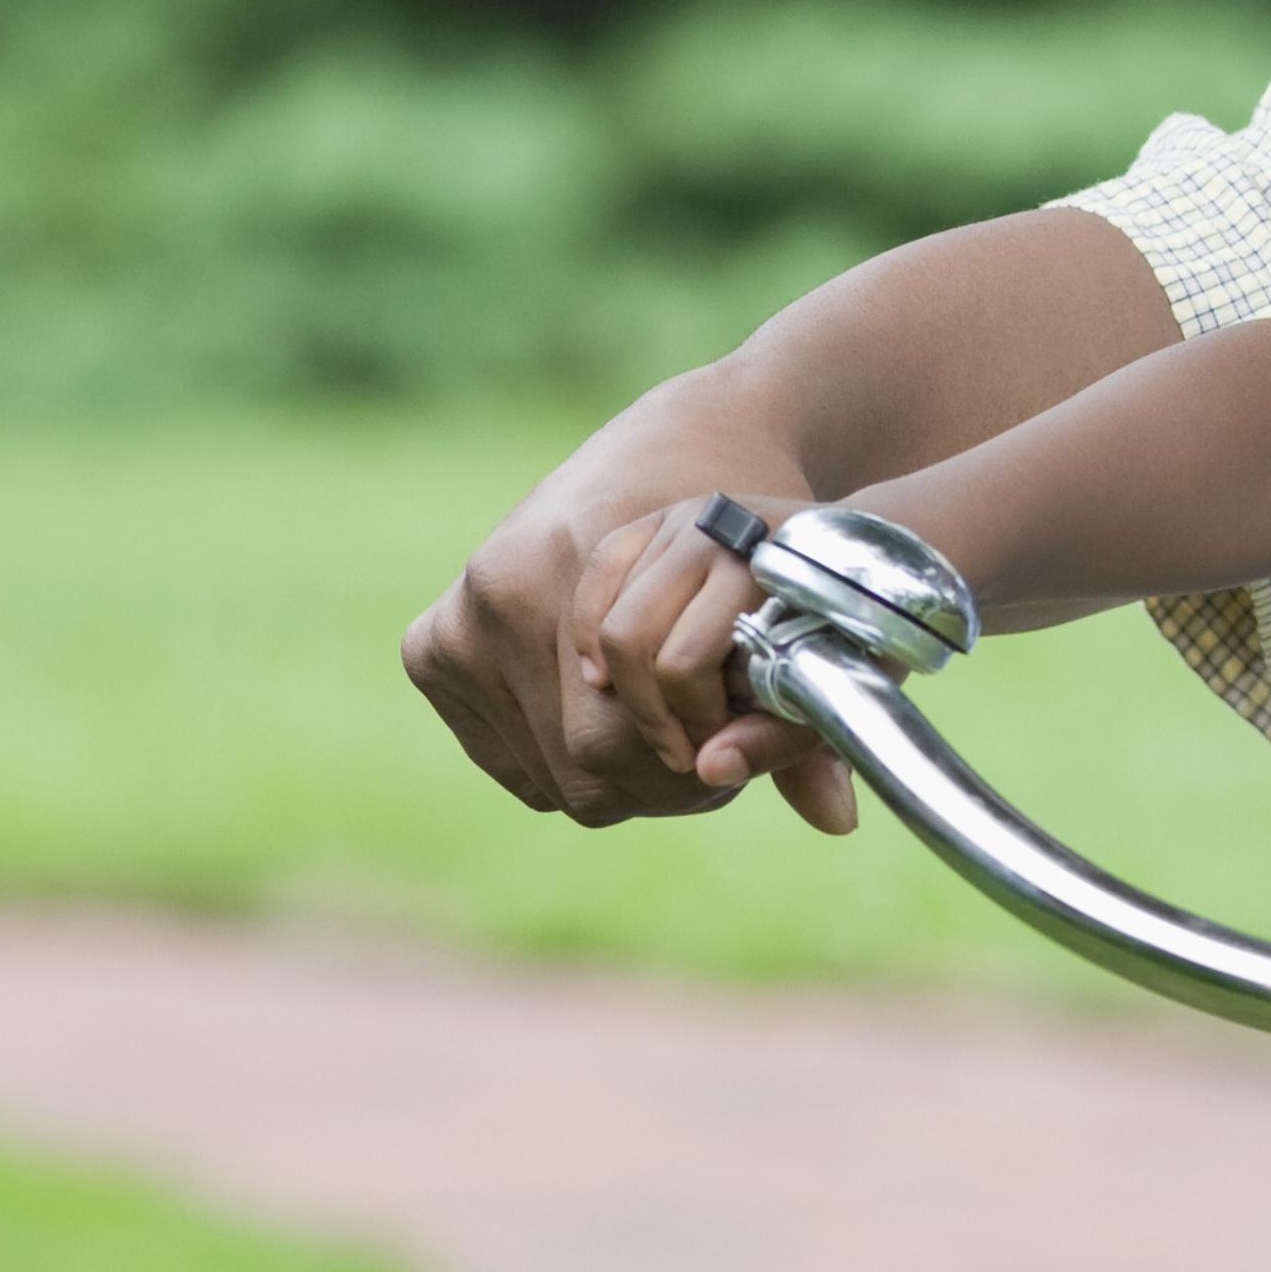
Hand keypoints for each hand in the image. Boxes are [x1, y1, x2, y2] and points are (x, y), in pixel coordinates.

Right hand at [399, 412, 858, 833]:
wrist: (678, 449)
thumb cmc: (742, 538)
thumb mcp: (784, 616)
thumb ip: (806, 723)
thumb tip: (840, 822)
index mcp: (581, 566)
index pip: (615, 746)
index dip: (683, 774)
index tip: (724, 751)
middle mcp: (505, 586)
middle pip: (575, 765)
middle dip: (651, 778)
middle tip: (699, 750)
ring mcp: (459, 614)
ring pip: (541, 773)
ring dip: (608, 776)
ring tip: (662, 730)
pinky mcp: (430, 643)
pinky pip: (503, 755)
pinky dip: (558, 756)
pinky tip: (606, 717)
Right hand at [576, 494, 863, 812]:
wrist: (865, 558)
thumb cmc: (852, 635)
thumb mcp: (833, 692)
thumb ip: (783, 741)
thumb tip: (709, 770)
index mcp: (769, 567)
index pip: (687, 661)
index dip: (694, 721)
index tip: (715, 751)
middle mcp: (720, 533)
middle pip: (633, 639)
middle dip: (649, 712)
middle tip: (680, 750)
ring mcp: (683, 522)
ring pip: (609, 618)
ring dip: (620, 686)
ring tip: (657, 722)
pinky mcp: (655, 522)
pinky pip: (595, 581)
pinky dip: (589, 634)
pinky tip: (605, 679)